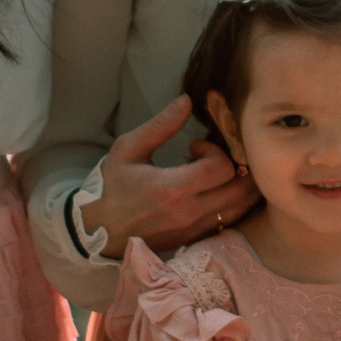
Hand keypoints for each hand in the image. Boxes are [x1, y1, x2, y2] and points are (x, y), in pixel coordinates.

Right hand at [85, 97, 259, 257]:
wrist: (98, 231)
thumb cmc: (112, 186)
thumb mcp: (128, 149)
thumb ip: (160, 126)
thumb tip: (187, 100)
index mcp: (172, 189)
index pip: (221, 168)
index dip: (216, 151)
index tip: (196, 147)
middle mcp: (189, 213)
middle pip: (240, 189)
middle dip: (237, 166)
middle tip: (218, 157)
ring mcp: (194, 230)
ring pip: (241, 208)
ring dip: (242, 186)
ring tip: (225, 172)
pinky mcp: (195, 240)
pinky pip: (230, 223)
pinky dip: (235, 205)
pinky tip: (222, 192)